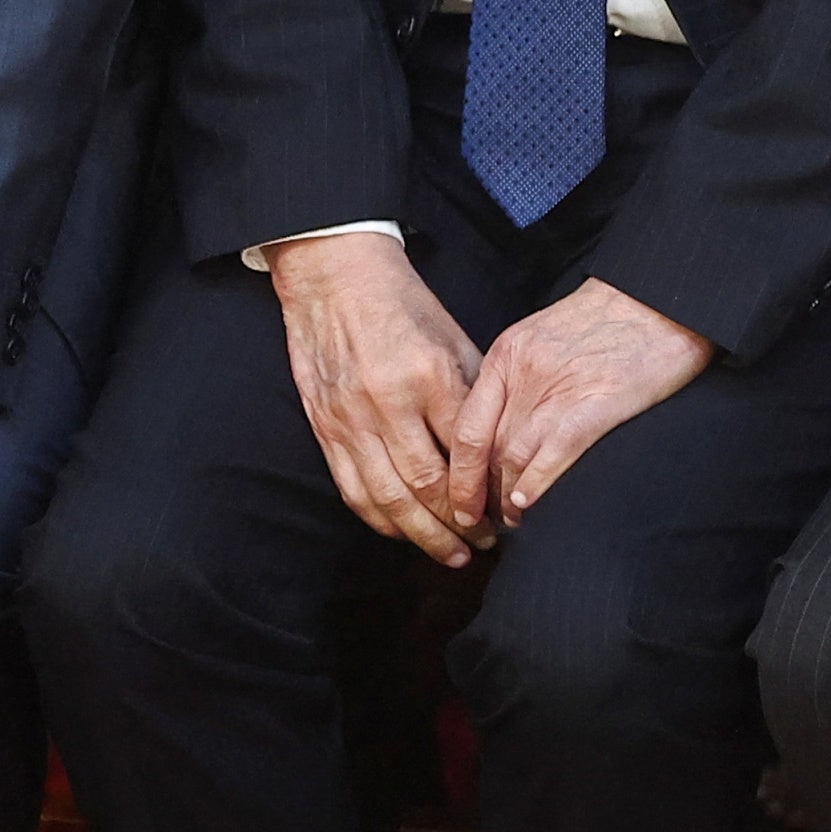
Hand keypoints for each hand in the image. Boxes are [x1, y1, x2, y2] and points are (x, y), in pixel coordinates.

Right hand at [272, 233, 487, 566]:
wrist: (333, 277)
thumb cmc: (402, 303)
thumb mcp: (452, 336)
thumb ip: (473, 392)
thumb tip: (499, 445)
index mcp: (429, 375)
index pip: (466, 451)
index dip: (487, 490)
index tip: (506, 511)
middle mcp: (388, 402)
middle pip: (429, 485)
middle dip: (461, 524)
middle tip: (485, 544)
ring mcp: (351, 419)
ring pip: (389, 498)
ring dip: (423, 535)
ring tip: (451, 554)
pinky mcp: (324, 428)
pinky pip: (353, 489)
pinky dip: (381, 520)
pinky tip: (404, 533)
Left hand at [448, 279, 714, 532]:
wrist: (658, 297)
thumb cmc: (607, 319)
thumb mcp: (544, 335)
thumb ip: (519, 376)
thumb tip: (503, 427)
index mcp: (507, 354)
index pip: (465, 426)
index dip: (457, 472)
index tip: (458, 500)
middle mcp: (525, 372)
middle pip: (486, 448)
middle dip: (479, 493)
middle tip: (482, 520)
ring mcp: (559, 388)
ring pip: (513, 457)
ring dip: (506, 498)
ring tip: (511, 520)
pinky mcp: (597, 404)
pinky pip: (554, 453)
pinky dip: (537, 484)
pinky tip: (529, 504)